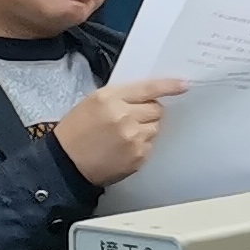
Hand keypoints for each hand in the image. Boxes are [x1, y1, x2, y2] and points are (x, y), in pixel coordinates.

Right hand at [52, 76, 182, 186]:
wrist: (65, 164)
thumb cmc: (76, 132)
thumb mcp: (92, 102)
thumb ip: (121, 96)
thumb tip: (149, 94)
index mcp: (110, 99)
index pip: (148, 88)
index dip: (168, 86)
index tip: (184, 85)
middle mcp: (124, 117)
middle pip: (157, 109)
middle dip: (148, 111)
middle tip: (131, 118)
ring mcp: (133, 138)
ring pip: (156, 126)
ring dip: (146, 128)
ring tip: (124, 134)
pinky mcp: (138, 156)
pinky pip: (151, 144)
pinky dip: (142, 144)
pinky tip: (123, 147)